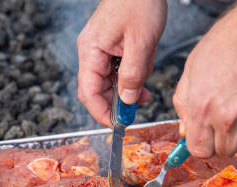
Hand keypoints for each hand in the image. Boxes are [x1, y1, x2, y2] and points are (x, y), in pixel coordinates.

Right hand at [77, 0, 166, 126]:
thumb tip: (126, 101)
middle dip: (120, 99)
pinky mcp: (111, 45)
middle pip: (98, 89)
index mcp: (91, 51)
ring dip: (131, 83)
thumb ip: (132, 75)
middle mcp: (91, 52)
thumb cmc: (139, 2)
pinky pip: (119, 67)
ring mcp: (100, 48)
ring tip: (147, 69)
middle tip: (141, 103)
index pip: (88, 93)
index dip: (102, 113)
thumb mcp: (140, 42)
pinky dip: (133, 71)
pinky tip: (145, 62)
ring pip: (111, 80)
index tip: (118, 125)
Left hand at [173, 1, 236, 157]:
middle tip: (226, 123)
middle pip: (223, 152)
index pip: (198, 150)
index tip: (206, 138)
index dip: (201, 145)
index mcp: (202, 107)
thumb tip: (185, 129)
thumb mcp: (193, 67)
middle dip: (222, 141)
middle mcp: (228, 118)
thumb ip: (184, 102)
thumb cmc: (231, 40)